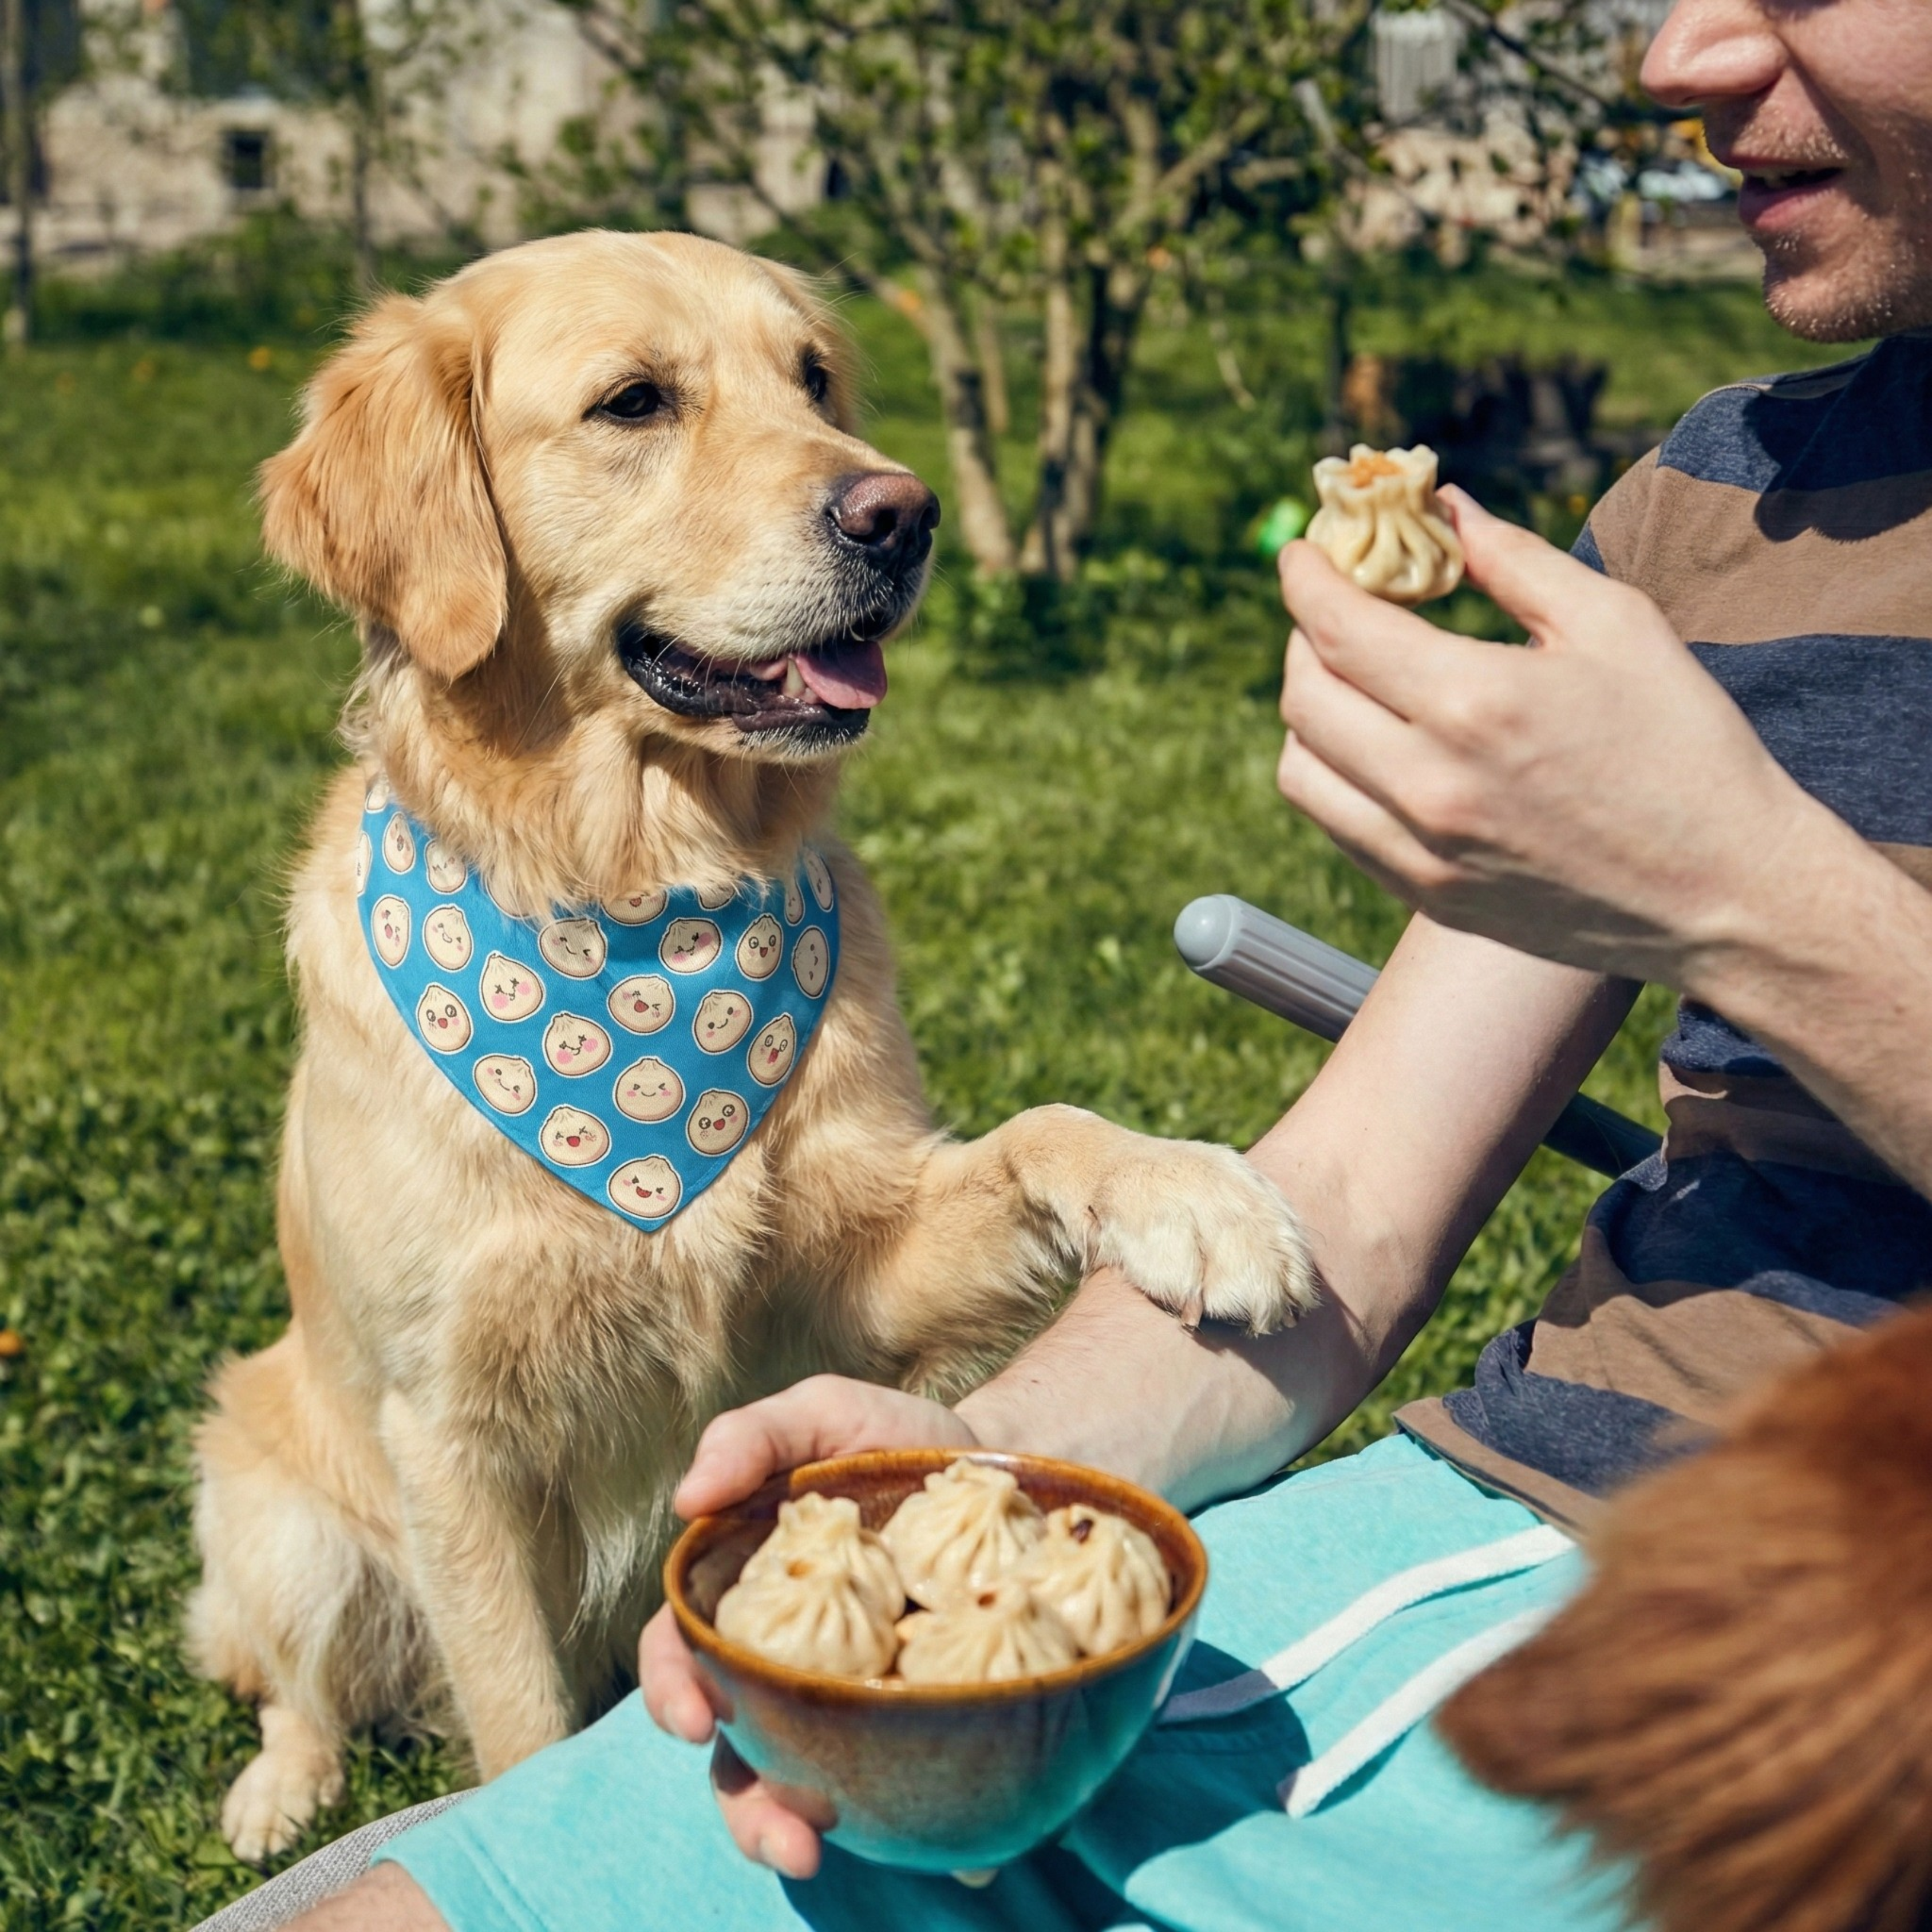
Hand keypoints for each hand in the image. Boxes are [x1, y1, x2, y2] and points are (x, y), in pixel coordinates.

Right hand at [639, 1375, 977, 1878]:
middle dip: (747, 1808)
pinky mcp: (916, 1716)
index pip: (683, 1657)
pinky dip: (918, 1824)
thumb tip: (688, 1496)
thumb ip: (752, 1438)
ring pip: (802, 1787)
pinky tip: (956, 1851)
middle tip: (785, 1836)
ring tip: (823, 1851)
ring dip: (799, 1832)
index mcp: (742, 1598)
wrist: (1004, 1463)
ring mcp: (848, 1699)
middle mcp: (783, 1662)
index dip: (674, 1690)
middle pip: (737, 1750)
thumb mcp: (824, 1414)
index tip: (696, 1716)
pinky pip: (903, 1783)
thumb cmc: (893, 1439)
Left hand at [1275, 488, 1826, 985]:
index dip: (1305, 580)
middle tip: (1335, 608)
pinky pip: (1336, 825)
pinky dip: (1333, 775)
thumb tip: (1443, 507)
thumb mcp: (1615, 624)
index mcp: (1475, 702)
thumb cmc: (1684, 743)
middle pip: (1304, 697)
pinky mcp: (1426, 895)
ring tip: (1350, 678)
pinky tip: (1374, 745)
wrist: (1725, 891)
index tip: (1303, 552)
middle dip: (1304, 637)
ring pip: (1301, 770)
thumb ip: (1515, 560)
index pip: (1337, 630)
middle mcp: (1430, 783)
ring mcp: (1421, 851)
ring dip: (1310, 712)